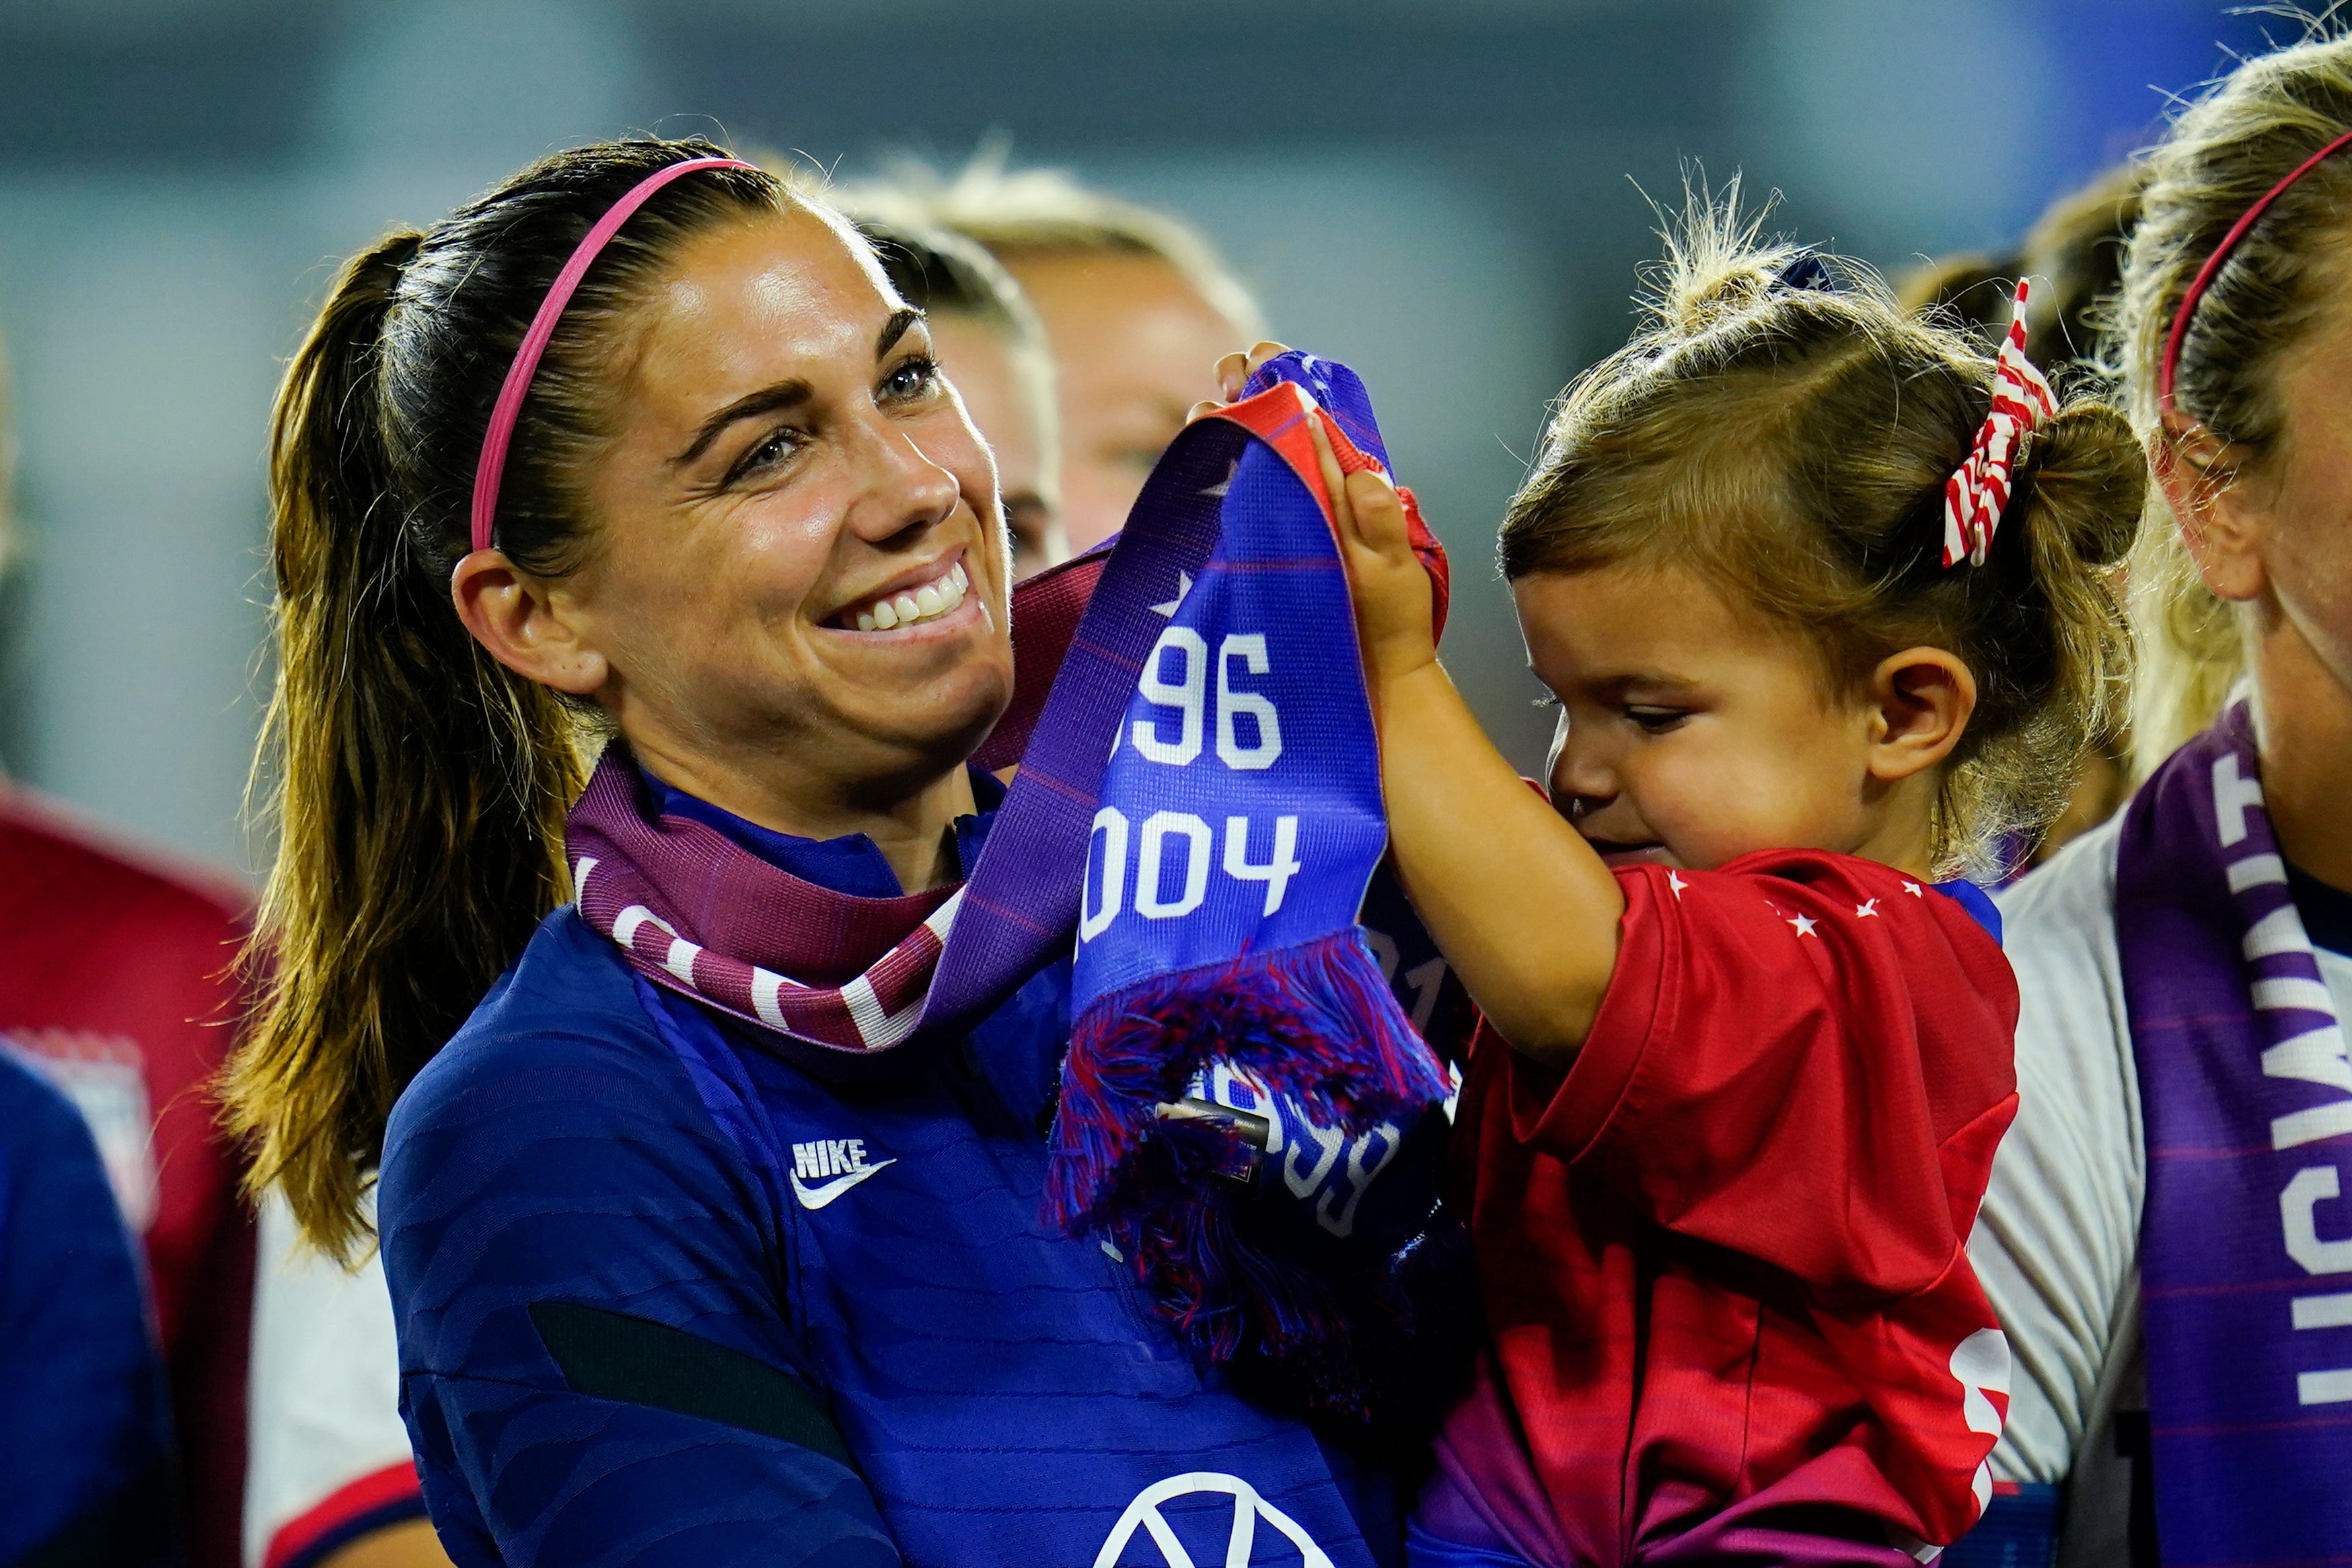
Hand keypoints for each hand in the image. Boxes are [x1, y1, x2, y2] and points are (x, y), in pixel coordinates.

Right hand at [1191, 342, 1438, 689]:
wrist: (1368, 685)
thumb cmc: (1387, 626)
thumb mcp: (1393, 569)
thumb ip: (1376, 519)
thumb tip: (1360, 468)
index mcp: (1346, 493)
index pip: (1311, 424)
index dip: (1286, 385)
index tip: (1263, 357)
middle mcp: (1310, 500)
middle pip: (1272, 431)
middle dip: (1246, 392)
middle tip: (1229, 373)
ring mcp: (1279, 525)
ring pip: (1244, 459)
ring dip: (1223, 423)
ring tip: (1208, 405)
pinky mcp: (1254, 554)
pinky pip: (1227, 502)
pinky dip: (1210, 471)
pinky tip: (1197, 450)